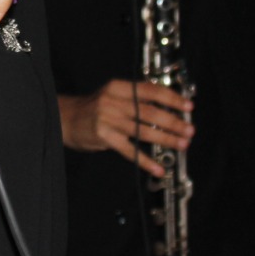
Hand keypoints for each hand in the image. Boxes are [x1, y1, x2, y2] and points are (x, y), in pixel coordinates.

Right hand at [59, 79, 192, 177]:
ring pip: (143, 130)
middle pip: (149, 111)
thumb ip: (135, 98)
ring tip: (181, 144)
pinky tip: (158, 168)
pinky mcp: (104, 137)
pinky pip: (129, 150)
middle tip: (189, 130)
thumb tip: (166, 107)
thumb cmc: (92, 109)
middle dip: (173, 121)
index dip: (172, 98)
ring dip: (165, 139)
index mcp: (118, 87)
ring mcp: (108, 119)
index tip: (187, 106)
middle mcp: (113, 101)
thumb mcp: (112, 95)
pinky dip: (145, 160)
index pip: (150, 90)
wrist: (65, 118)